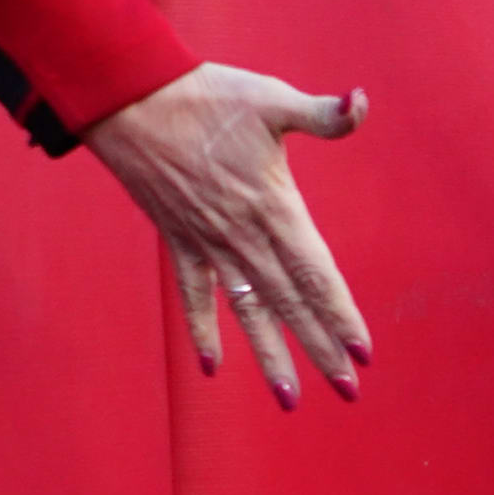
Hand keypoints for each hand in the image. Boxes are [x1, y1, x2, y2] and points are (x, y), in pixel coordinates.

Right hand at [82, 63, 370, 408]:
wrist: (130, 99)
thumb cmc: (207, 96)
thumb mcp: (273, 100)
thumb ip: (324, 114)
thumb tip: (363, 101)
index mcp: (274, 207)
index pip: (316, 274)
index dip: (340, 314)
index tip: (363, 353)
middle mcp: (242, 236)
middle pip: (290, 303)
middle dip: (320, 349)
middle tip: (347, 391)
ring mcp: (207, 242)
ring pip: (247, 310)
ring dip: (270, 355)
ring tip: (290, 398)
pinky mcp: (178, 239)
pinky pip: (194, 295)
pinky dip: (203, 329)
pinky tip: (213, 367)